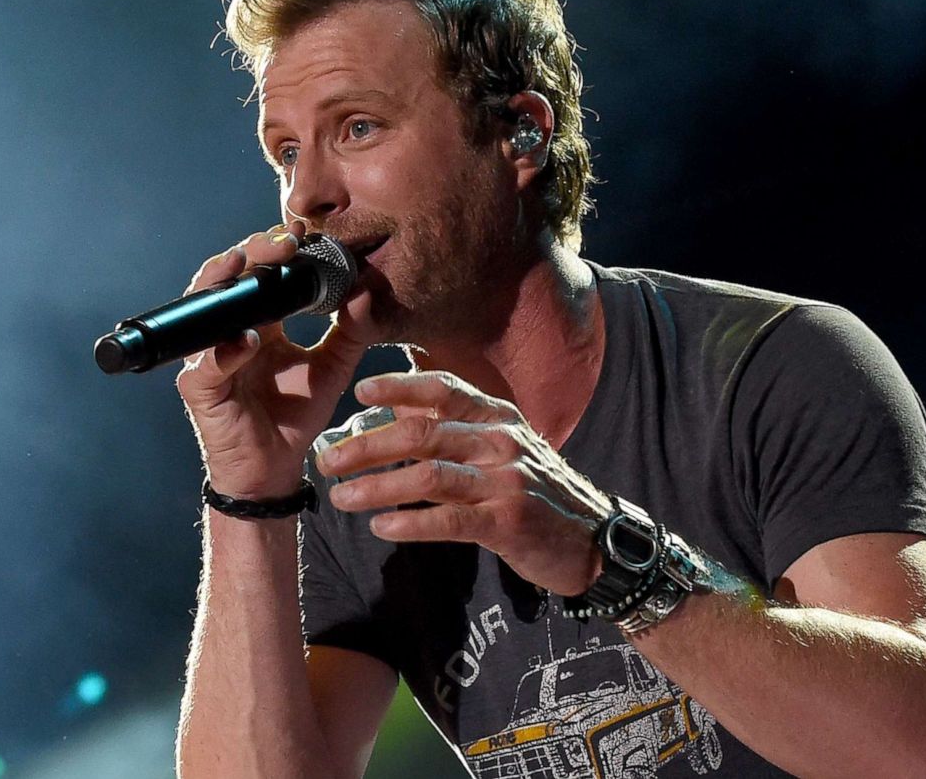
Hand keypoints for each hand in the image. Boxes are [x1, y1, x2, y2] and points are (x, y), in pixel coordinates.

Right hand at [176, 222, 381, 498]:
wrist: (276, 469)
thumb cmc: (295, 416)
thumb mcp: (333, 367)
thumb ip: (352, 330)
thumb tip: (367, 288)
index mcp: (257, 322)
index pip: (258, 273)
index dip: (274, 250)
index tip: (302, 233)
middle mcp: (227, 332)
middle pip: (228, 278)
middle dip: (251, 253)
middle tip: (282, 243)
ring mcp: (207, 357)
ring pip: (202, 309)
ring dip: (222, 284)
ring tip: (245, 266)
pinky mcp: (199, 389)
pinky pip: (203, 365)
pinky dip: (223, 351)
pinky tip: (248, 340)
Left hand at [316, 370, 607, 594]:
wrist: (596, 540)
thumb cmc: (538, 493)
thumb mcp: (504, 449)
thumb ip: (457, 430)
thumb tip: (394, 412)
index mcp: (498, 417)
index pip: (443, 390)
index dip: (400, 386)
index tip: (360, 390)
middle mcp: (502, 441)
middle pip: (423, 433)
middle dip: (368, 445)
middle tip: (328, 460)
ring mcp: (507, 481)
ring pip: (429, 475)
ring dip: (377, 486)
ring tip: (341, 497)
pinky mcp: (509, 523)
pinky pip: (449, 520)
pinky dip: (411, 522)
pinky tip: (381, 527)